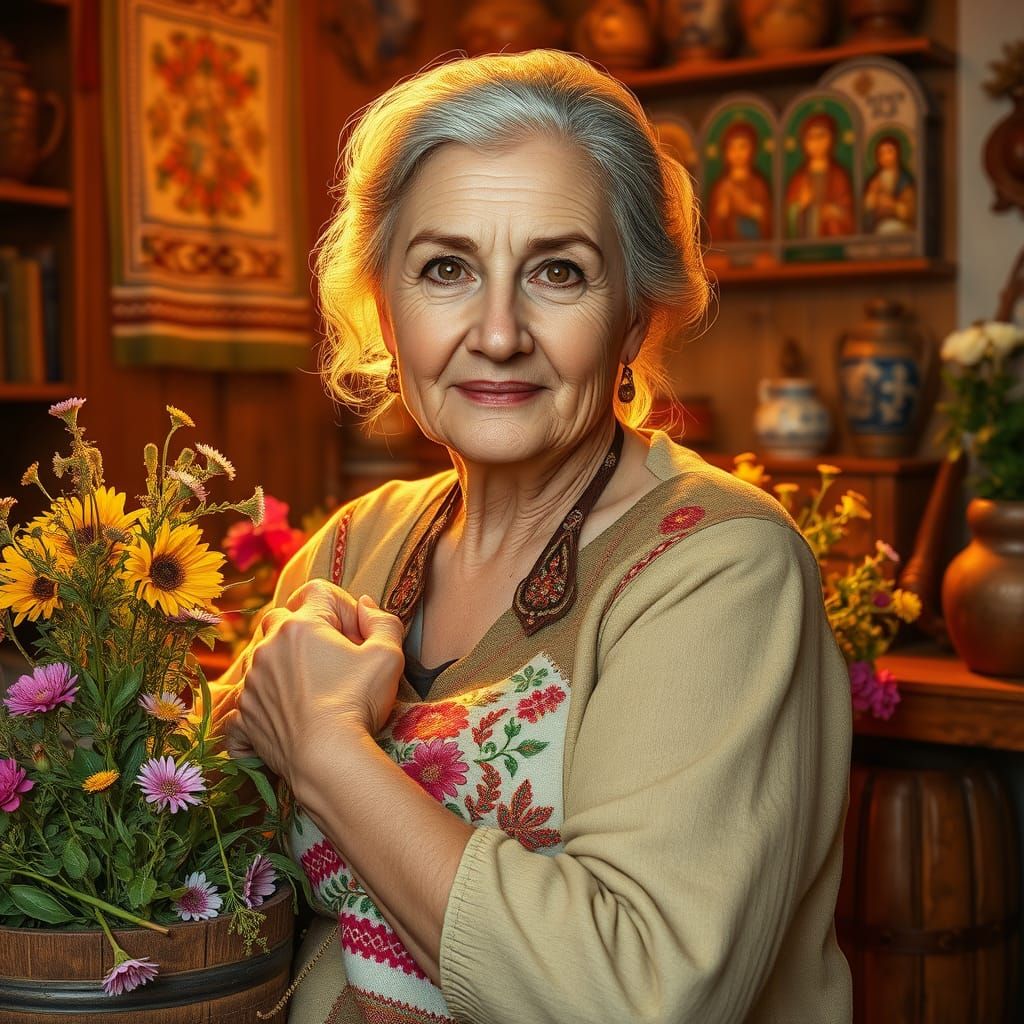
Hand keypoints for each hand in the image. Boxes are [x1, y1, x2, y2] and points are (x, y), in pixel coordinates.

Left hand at [220, 582, 404, 782]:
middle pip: (280, 619)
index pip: (318, 591)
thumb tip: (365, 604)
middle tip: (331, 660)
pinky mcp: (244, 714)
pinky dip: (254, 710)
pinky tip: (272, 720)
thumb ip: (382, 621)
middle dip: (304, 631)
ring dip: (279, 666)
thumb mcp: (388, 656)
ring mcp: (252, 681)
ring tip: (310, 691)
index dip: (341, 607)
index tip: (355, 636)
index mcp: (302, 625)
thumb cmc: (358, 702)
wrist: (326, 757)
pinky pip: (241, 704)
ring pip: (260, 659)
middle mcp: (269, 646)